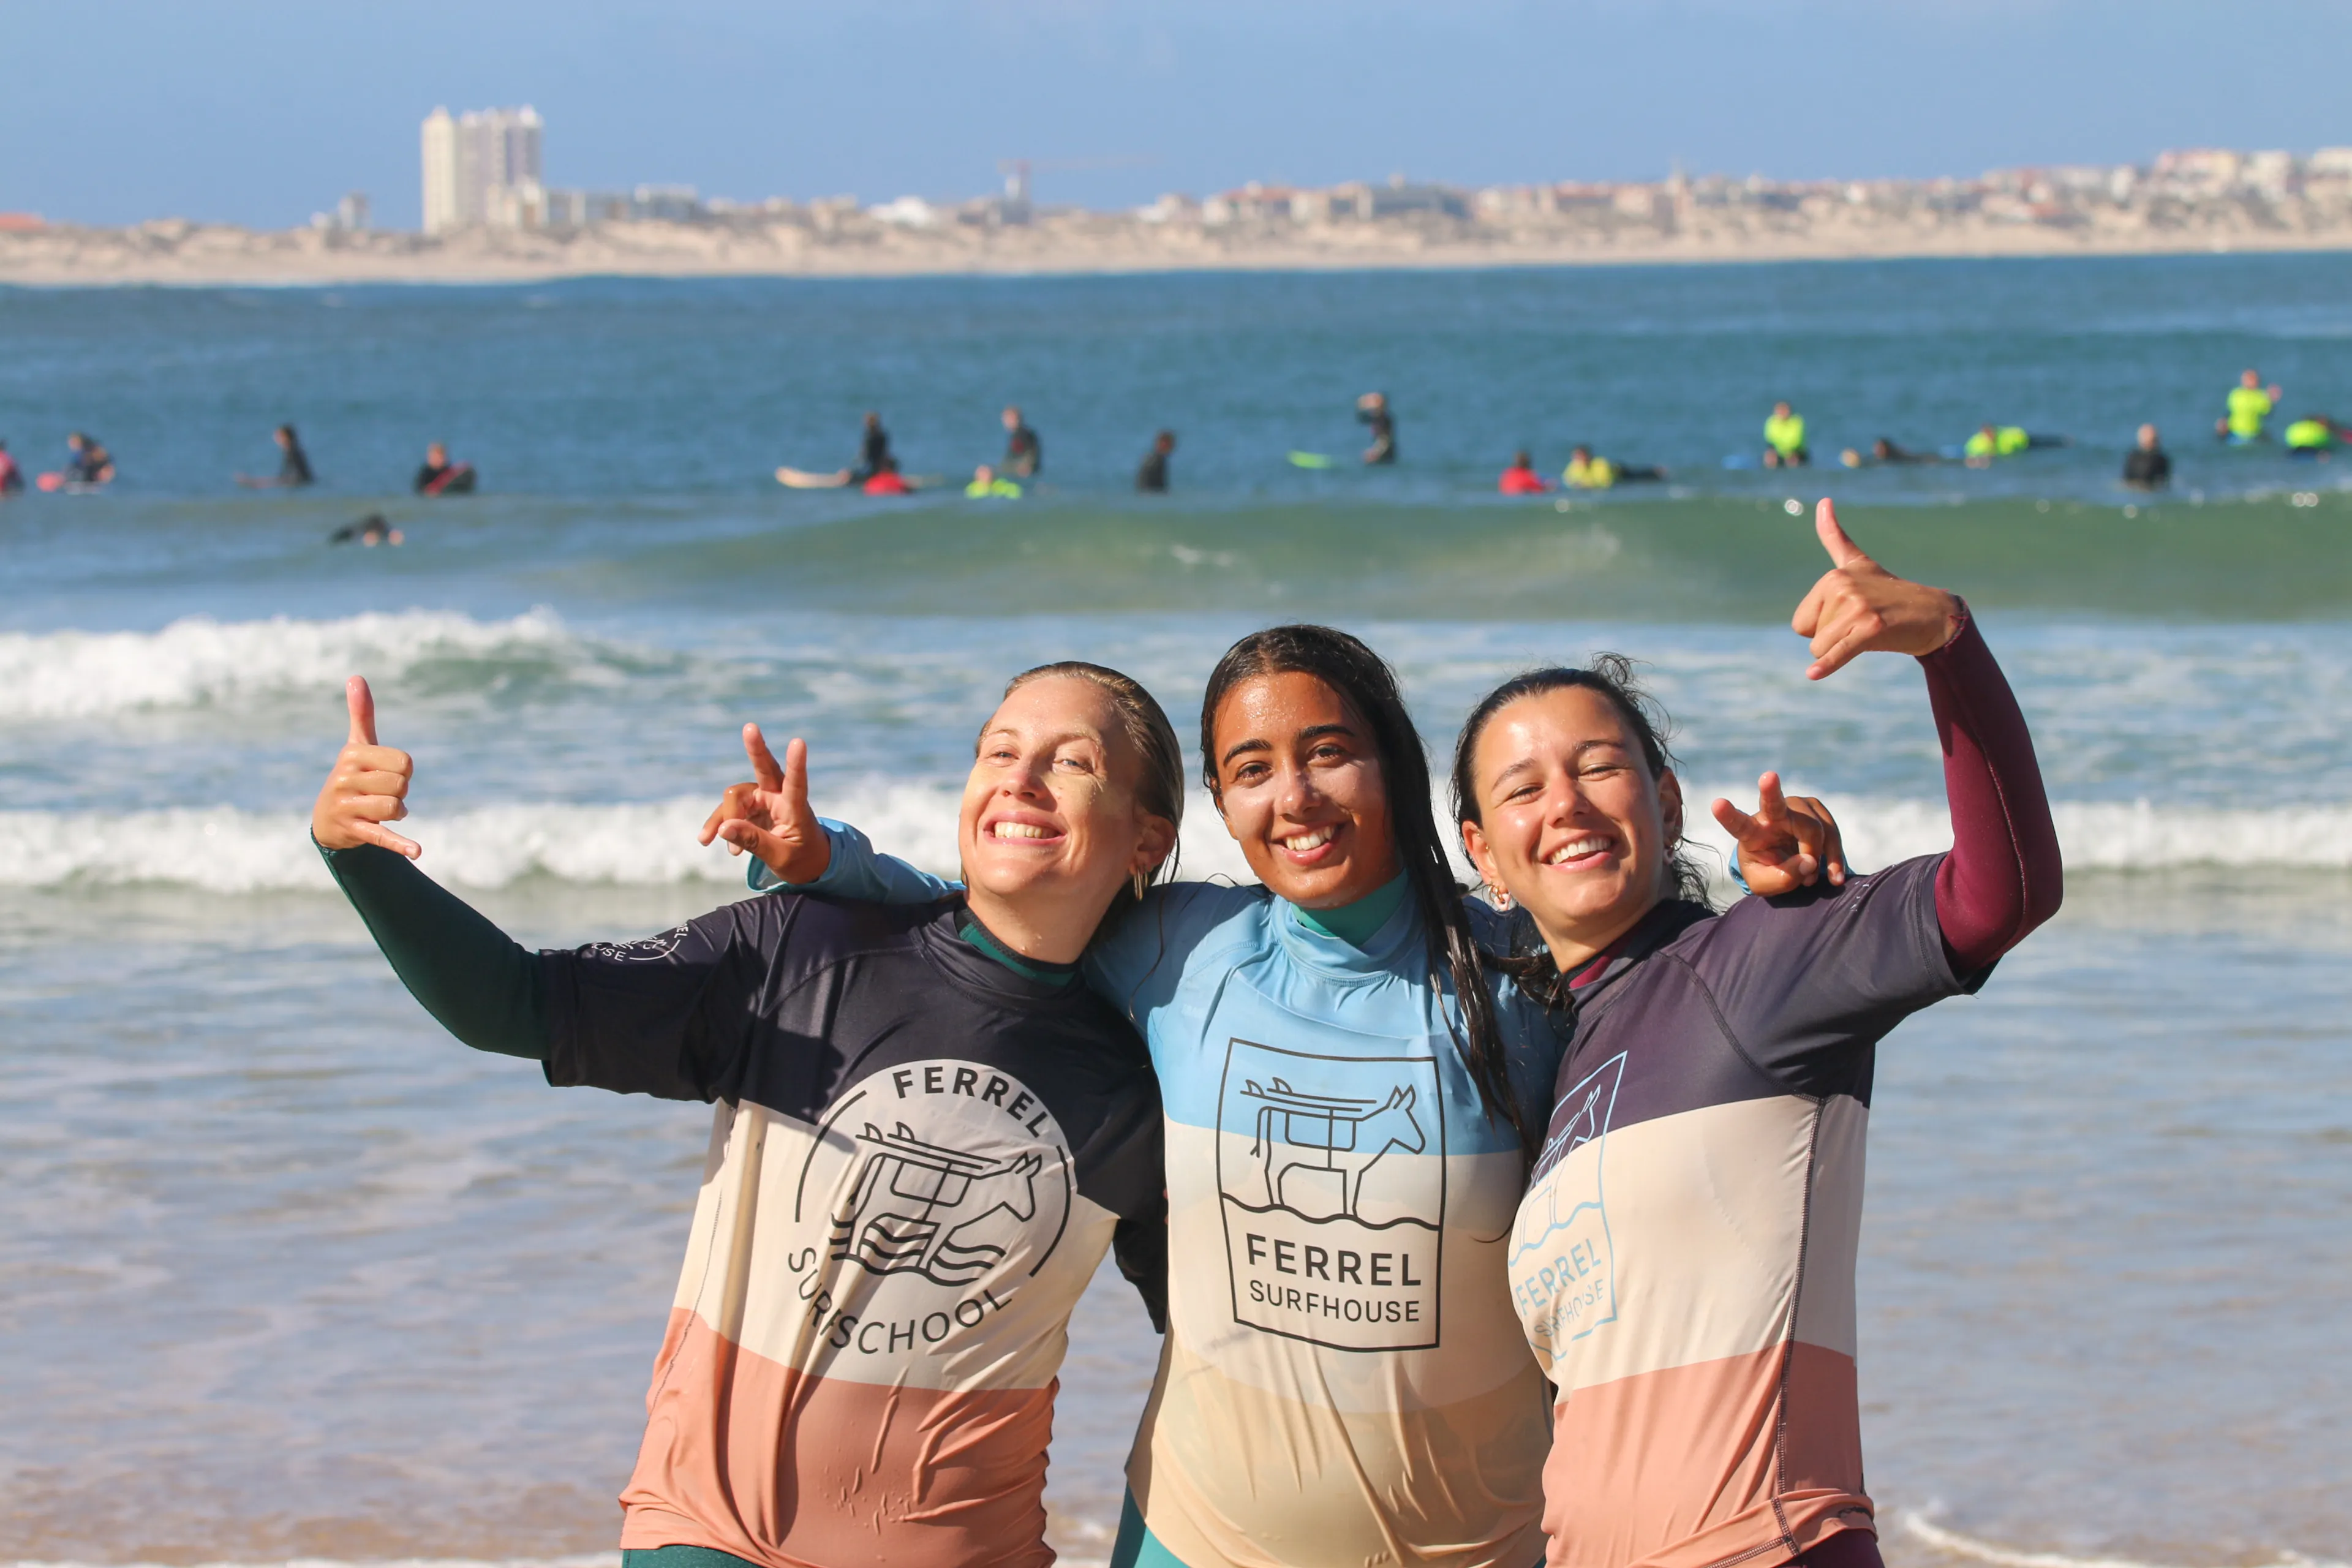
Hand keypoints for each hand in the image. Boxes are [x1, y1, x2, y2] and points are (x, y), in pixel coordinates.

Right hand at [312, 676, 419, 855]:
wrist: (328, 820)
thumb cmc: (352, 777)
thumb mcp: (356, 746)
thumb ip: (361, 714)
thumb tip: (356, 677)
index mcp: (352, 755)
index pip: (405, 762)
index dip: (404, 772)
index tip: (386, 774)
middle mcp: (345, 779)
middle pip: (401, 785)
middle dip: (400, 792)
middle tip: (381, 794)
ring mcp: (347, 806)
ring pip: (396, 808)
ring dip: (397, 813)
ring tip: (380, 812)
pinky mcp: (354, 831)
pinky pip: (382, 835)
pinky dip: (400, 844)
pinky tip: (417, 850)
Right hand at [697, 724, 830, 882]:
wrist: (805, 864)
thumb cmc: (802, 860)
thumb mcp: (780, 857)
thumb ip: (754, 842)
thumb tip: (724, 828)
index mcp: (796, 808)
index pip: (796, 782)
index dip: (796, 764)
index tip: (799, 742)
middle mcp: (779, 797)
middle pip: (765, 768)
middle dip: (756, 748)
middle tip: (750, 727)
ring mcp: (764, 800)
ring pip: (736, 796)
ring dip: (724, 818)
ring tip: (721, 847)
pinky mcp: (750, 808)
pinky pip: (729, 811)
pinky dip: (720, 825)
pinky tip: (710, 840)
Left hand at [1711, 772, 1847, 893]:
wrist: (1788, 863)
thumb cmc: (1770, 871)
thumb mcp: (1767, 884)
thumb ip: (1784, 877)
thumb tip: (1809, 861)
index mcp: (1751, 833)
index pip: (1738, 824)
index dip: (1728, 816)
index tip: (1717, 804)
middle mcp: (1771, 815)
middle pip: (1774, 803)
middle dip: (1770, 790)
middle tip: (1767, 776)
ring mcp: (1795, 807)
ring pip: (1814, 830)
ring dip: (1817, 858)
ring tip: (1810, 879)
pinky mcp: (1816, 809)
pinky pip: (1832, 833)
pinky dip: (1834, 857)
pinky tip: (1835, 876)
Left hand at [1791, 499, 1962, 678]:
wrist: (1932, 614)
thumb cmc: (1888, 590)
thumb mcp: (1858, 562)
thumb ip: (1835, 536)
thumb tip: (1822, 501)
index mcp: (1832, 577)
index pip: (1800, 622)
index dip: (1822, 628)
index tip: (1849, 614)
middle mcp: (1842, 588)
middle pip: (1811, 637)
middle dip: (1834, 639)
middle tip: (1863, 624)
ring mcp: (1858, 608)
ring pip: (1822, 649)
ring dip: (1843, 651)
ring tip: (1871, 632)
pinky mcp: (1871, 628)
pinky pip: (1839, 651)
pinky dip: (1827, 664)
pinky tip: (1814, 674)